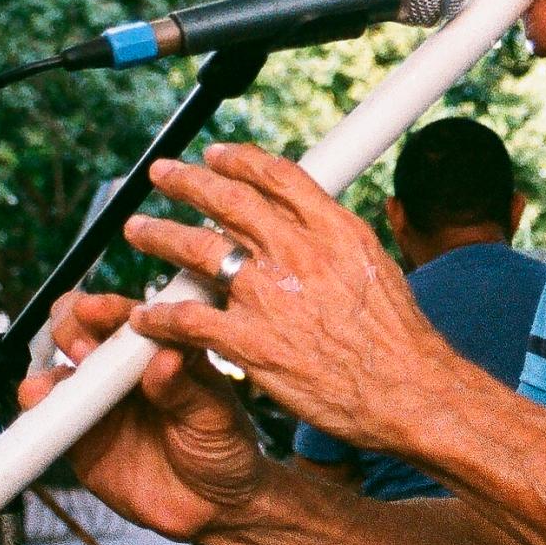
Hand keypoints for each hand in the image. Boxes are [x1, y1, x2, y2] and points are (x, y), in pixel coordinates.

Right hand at [19, 292, 265, 540]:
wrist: (214, 510)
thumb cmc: (225, 450)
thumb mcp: (214, 416)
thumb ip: (185, 389)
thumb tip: (164, 358)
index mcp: (163, 350)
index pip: (132, 317)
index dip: (112, 310)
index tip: (99, 311)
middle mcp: (125, 369)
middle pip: (85, 330)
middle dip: (73, 328)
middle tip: (81, 347)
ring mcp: (100, 401)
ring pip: (61, 368)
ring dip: (51, 364)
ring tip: (56, 379)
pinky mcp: (81, 438)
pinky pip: (51, 415)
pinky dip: (38, 403)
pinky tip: (36, 398)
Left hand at [122, 142, 451, 452]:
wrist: (407, 390)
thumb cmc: (397, 337)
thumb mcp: (376, 264)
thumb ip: (334, 238)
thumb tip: (309, 220)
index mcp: (332, 229)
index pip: (275, 176)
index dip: (238, 159)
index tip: (216, 154)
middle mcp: (297, 253)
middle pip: (228, 201)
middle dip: (187, 181)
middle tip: (162, 174)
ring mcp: (270, 296)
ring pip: (197, 251)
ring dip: (160, 235)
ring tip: (138, 229)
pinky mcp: (251, 342)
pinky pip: (189, 320)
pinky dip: (160, 315)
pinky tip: (145, 314)